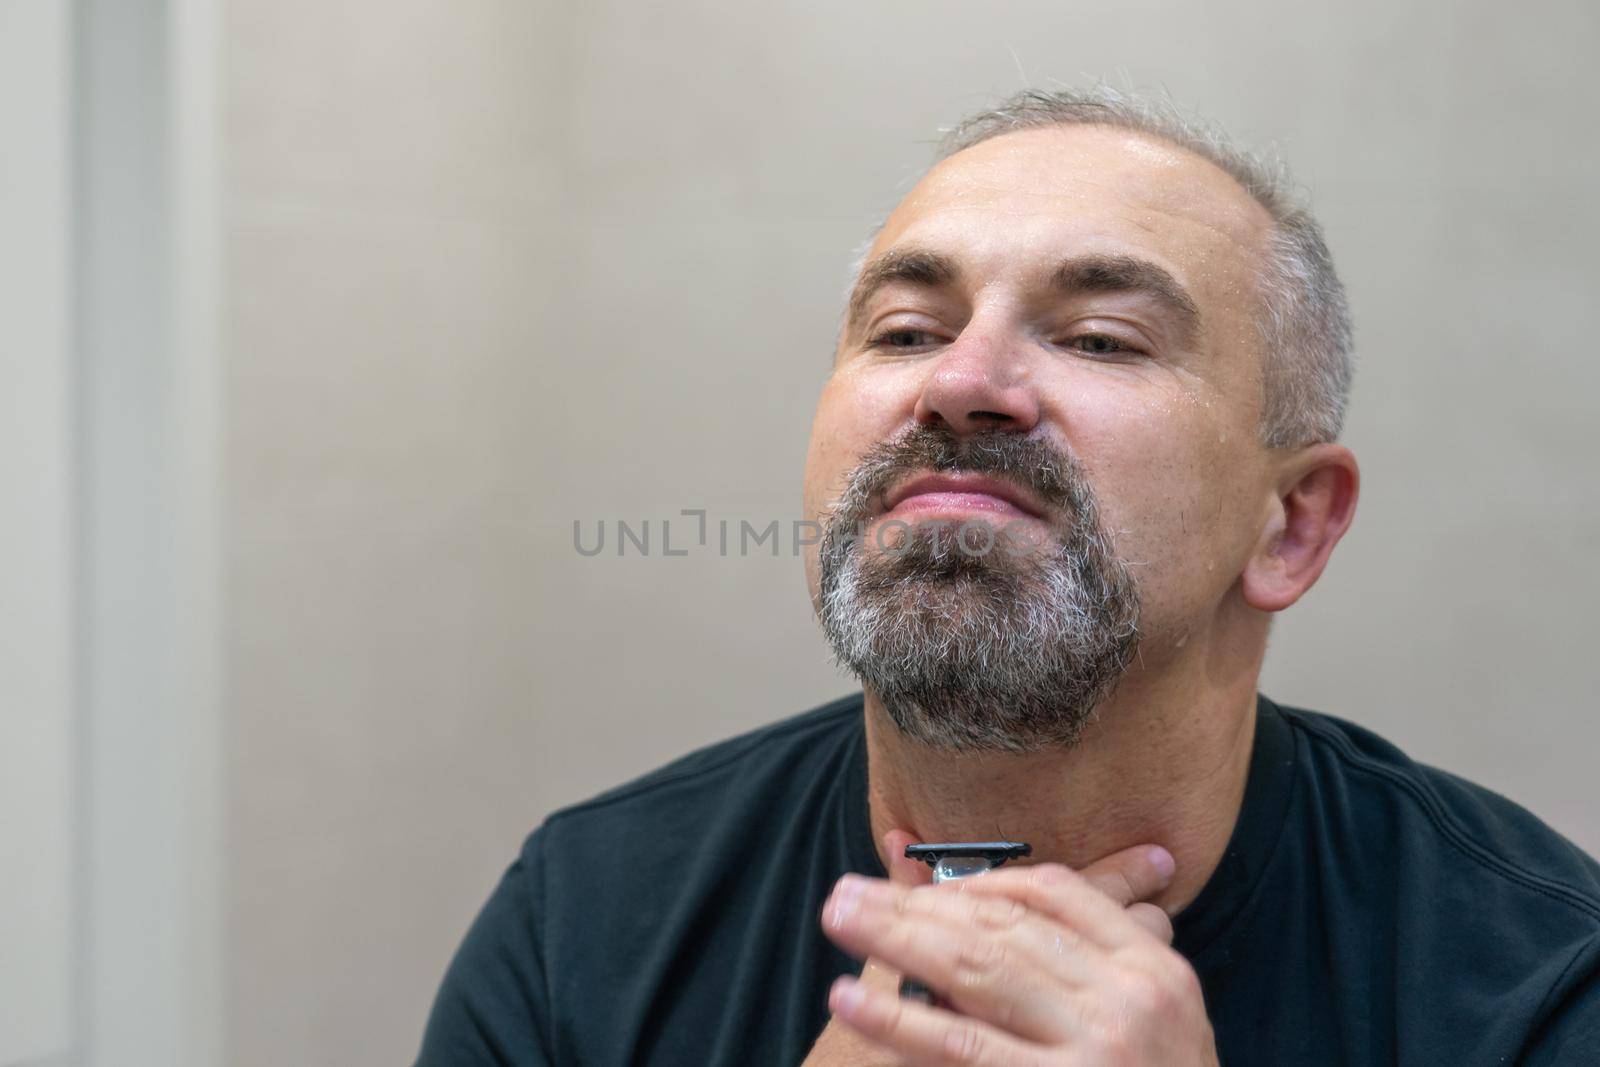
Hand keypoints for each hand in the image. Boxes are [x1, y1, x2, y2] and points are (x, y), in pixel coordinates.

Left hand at [818, 840, 1218, 1065]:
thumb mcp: (1155, 1024)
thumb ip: (1091, 968)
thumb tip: (989, 917)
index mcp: (1153, 968)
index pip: (1055, 894)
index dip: (979, 883)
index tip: (921, 885)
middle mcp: (1126, 999)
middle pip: (1001, 928)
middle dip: (915, 904)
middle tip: (847, 892)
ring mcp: (1093, 1051)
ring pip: (975, 972)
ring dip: (895, 939)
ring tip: (838, 920)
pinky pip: (961, 1051)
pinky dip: (898, 1023)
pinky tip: (851, 1001)